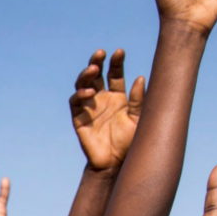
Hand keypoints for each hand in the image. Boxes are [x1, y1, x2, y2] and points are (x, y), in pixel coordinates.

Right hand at [70, 49, 145, 172]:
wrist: (117, 164)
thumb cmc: (130, 142)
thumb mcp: (139, 119)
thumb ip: (139, 100)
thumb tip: (141, 77)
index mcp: (117, 96)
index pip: (114, 74)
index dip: (116, 62)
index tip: (119, 52)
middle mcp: (102, 98)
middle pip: (96, 75)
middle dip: (96, 62)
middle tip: (100, 53)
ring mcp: (89, 107)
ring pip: (83, 84)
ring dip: (86, 75)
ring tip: (94, 69)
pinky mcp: (79, 118)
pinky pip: (76, 102)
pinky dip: (80, 95)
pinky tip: (90, 93)